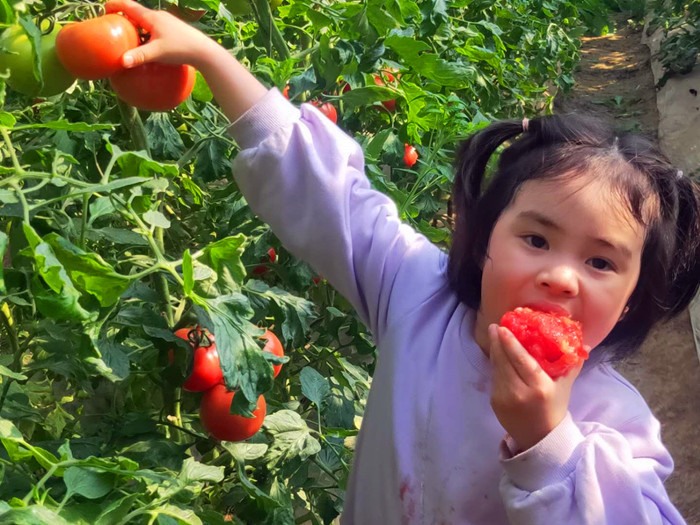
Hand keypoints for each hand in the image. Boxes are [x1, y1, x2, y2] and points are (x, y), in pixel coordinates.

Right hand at [105, 0, 217, 69]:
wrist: (205, 52)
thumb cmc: (181, 49)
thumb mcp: (158, 53)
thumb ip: (139, 56)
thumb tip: (121, 62)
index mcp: (152, 17)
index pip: (128, 6)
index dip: (115, 5)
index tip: (104, 10)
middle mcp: (159, 17)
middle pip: (137, 13)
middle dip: (124, 18)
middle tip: (113, 26)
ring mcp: (168, 23)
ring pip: (146, 22)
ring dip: (136, 28)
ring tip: (128, 38)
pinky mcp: (174, 31)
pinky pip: (155, 30)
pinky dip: (146, 35)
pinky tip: (147, 48)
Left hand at [488, 324, 586, 451]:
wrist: (540, 439)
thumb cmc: (554, 409)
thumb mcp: (565, 387)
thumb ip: (572, 365)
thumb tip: (583, 343)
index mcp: (540, 388)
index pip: (522, 361)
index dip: (511, 344)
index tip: (503, 328)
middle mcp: (520, 392)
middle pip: (505, 362)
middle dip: (498, 342)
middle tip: (495, 326)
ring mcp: (505, 398)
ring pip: (497, 368)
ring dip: (495, 351)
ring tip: (494, 335)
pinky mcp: (495, 402)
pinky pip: (495, 378)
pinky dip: (495, 365)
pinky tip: (497, 354)